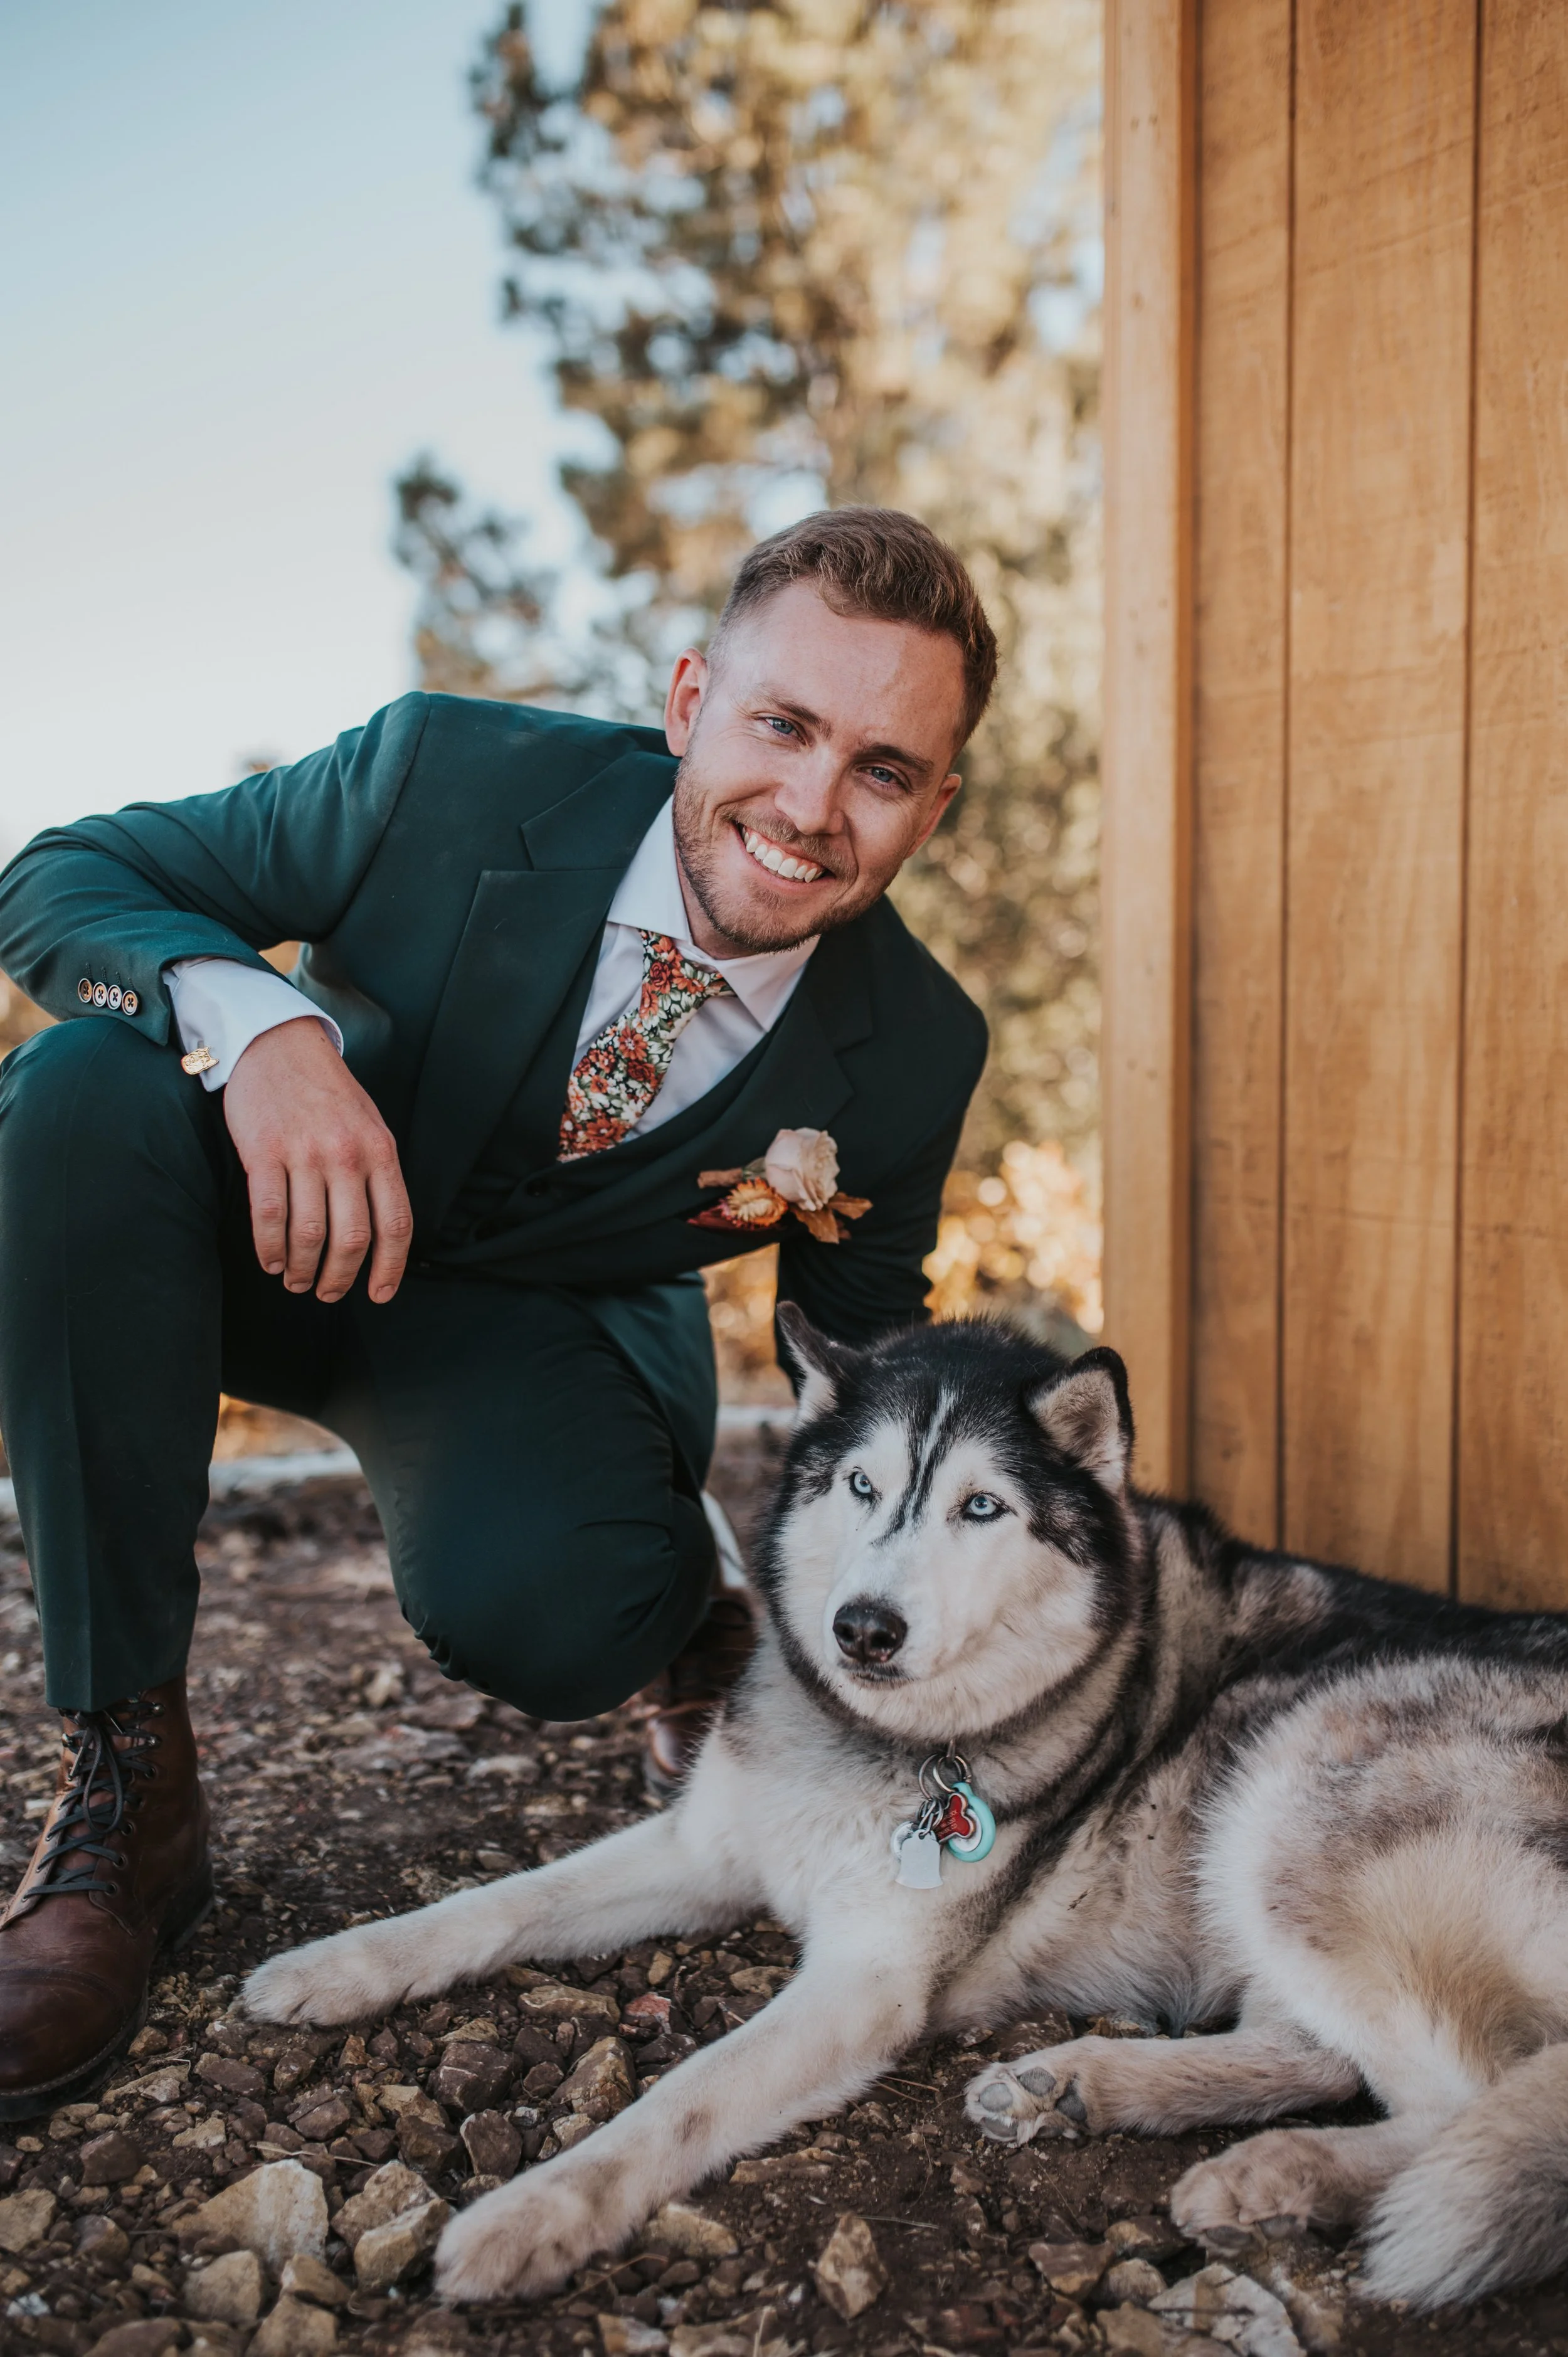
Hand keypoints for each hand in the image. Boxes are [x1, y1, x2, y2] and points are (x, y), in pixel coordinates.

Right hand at [223, 1017, 411, 1302]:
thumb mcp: (369, 1125)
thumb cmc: (326, 1092)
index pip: (395, 1224)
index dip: (390, 1268)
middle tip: (328, 1293)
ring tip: (296, 1280)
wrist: (277, 1044)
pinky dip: (269, 1248)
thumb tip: (382, 1234)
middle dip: (341, 1278)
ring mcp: (304, 1152)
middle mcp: (347, 1154)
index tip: (380, 1295)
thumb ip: (377, 1173)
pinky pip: (269, 1215)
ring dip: (302, 1269)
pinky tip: (270, 1260)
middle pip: (352, 1238)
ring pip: (309, 1234)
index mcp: (380, 1151)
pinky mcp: (263, 1151)